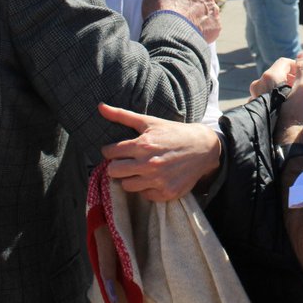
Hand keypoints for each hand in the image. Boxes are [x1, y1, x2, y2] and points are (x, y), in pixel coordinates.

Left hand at [98, 103, 221, 201]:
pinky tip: (154, 178)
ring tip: (140, 170)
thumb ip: (122, 115)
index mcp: (142, 145)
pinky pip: (144, 195)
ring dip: (131, 178)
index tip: (117, 151)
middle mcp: (148, 164)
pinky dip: (147, 188)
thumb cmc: (173, 133)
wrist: (203, 148)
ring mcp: (158, 180)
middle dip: (117, 166)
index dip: (110, 151)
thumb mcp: (149, 122)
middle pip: (113, 172)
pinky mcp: (167, 193)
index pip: (109, 153)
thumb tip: (99, 106)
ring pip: (127, 186)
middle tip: (126, 162)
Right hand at [142, 0, 220, 42]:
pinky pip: (211, 27)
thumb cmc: (160, 7)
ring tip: (187, 26)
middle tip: (182, 15)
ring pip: (208, 12)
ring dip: (200, 16)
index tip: (176, 3)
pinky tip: (193, 32)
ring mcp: (213, 10)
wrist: (169, 32)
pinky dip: (204, 29)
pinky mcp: (216, 26)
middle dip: (194, 5)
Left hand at [252, 52, 302, 144]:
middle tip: (301, 91)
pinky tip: (285, 111)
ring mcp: (254, 99)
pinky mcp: (255, 112)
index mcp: (269, 77)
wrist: (286, 144)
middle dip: (290, 79)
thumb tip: (302, 54)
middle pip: (276, 75)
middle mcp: (257, 86)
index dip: (297, 67)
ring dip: (282, 91)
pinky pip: (266, 100)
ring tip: (294, 102)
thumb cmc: (298, 115)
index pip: (284, 62)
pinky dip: (276, 101)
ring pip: (271, 88)